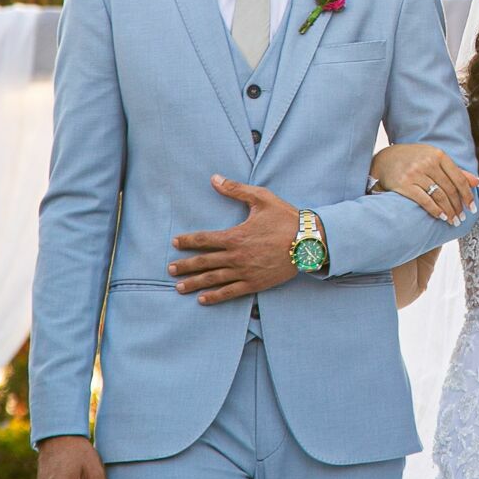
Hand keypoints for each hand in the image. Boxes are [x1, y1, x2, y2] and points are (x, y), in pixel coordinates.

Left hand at [169, 176, 300, 302]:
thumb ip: (236, 189)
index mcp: (235, 236)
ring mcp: (244, 272)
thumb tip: (215, 179)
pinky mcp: (254, 284)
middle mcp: (236, 257)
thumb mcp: (261, 199)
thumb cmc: (285, 218)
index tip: (175, 243)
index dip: (188, 241)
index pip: (204, 239)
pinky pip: (230, 292)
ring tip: (178, 287)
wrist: (308, 242)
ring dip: (194, 283)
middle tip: (170, 269)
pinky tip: (202, 299)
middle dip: (185, 266)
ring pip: (213, 279)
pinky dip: (215, 296)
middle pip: (203, 262)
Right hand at [371, 143, 478, 223]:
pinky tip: (441, 217)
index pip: (459, 178)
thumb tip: (476, 182)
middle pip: (450, 189)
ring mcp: (415, 173)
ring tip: (453, 220)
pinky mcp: (404, 184)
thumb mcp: (434, 158)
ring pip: (439, 196)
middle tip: (462, 218)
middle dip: (458, 206)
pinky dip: (435, 210)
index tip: (472, 207)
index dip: (467, 195)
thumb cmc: (414, 159)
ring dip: (449, 211)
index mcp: (438, 155)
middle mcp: (428, 163)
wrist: (385, 159)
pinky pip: (424, 200)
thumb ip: (455, 170)